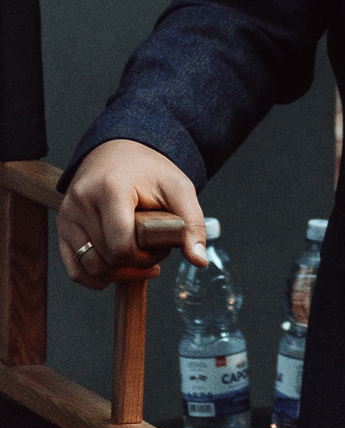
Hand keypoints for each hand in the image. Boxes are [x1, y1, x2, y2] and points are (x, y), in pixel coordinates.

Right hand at [57, 139, 207, 290]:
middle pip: (108, 259)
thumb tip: (200, 261)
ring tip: (137, 255)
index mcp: (110, 189)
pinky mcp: (62, 226)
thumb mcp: (179, 189)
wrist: (119, 150)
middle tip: (152, 248)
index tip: (161, 247)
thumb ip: (192, 224)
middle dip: (136, 263)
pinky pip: (75, 270)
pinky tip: (117, 269)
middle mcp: (82, 202)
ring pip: (89, 268)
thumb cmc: (150, 170)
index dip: (145, 257)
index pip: (122, 246)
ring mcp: (68, 215)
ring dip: (117, 272)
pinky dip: (95, 277)